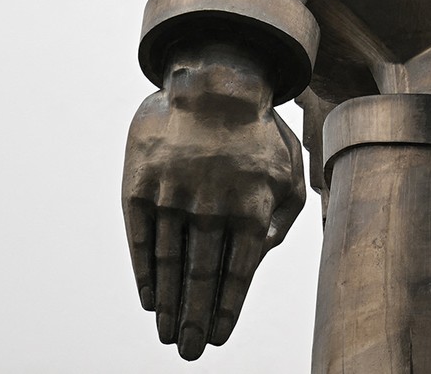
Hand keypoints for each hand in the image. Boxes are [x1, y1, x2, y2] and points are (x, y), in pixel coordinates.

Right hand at [122, 44, 305, 359]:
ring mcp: (173, 195)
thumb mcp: (288, 168)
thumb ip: (283, 214)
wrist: (213, 83)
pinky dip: (145, 273)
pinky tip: (150, 299)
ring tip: (169, 334)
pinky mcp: (142, 185)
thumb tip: (263, 253)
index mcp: (252, 205)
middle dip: (196, 318)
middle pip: (201, 276)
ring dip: (170, 304)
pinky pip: (141, 240)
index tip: (218, 336)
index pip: (238, 272)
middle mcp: (212, 206)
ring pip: (170, 263)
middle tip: (190, 352)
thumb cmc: (258, 131)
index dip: (227, 308)